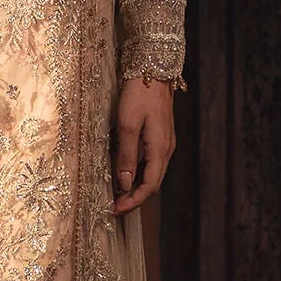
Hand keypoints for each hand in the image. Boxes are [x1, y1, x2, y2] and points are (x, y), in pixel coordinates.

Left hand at [112, 78, 176, 214]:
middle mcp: (166, 149)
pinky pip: (150, 162)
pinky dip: (138, 173)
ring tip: (116, 195)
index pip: (149, 186)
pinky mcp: (160, 136)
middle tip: (114, 207)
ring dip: (135, 186)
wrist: (152, 70)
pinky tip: (124, 173)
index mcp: (160, 149)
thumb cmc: (138, 95)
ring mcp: (165, 143)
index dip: (133, 201)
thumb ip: (126, 155)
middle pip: (152, 183)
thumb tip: (124, 183)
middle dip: (134, 198)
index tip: (116, 210)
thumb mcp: (127, 125)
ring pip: (152, 173)